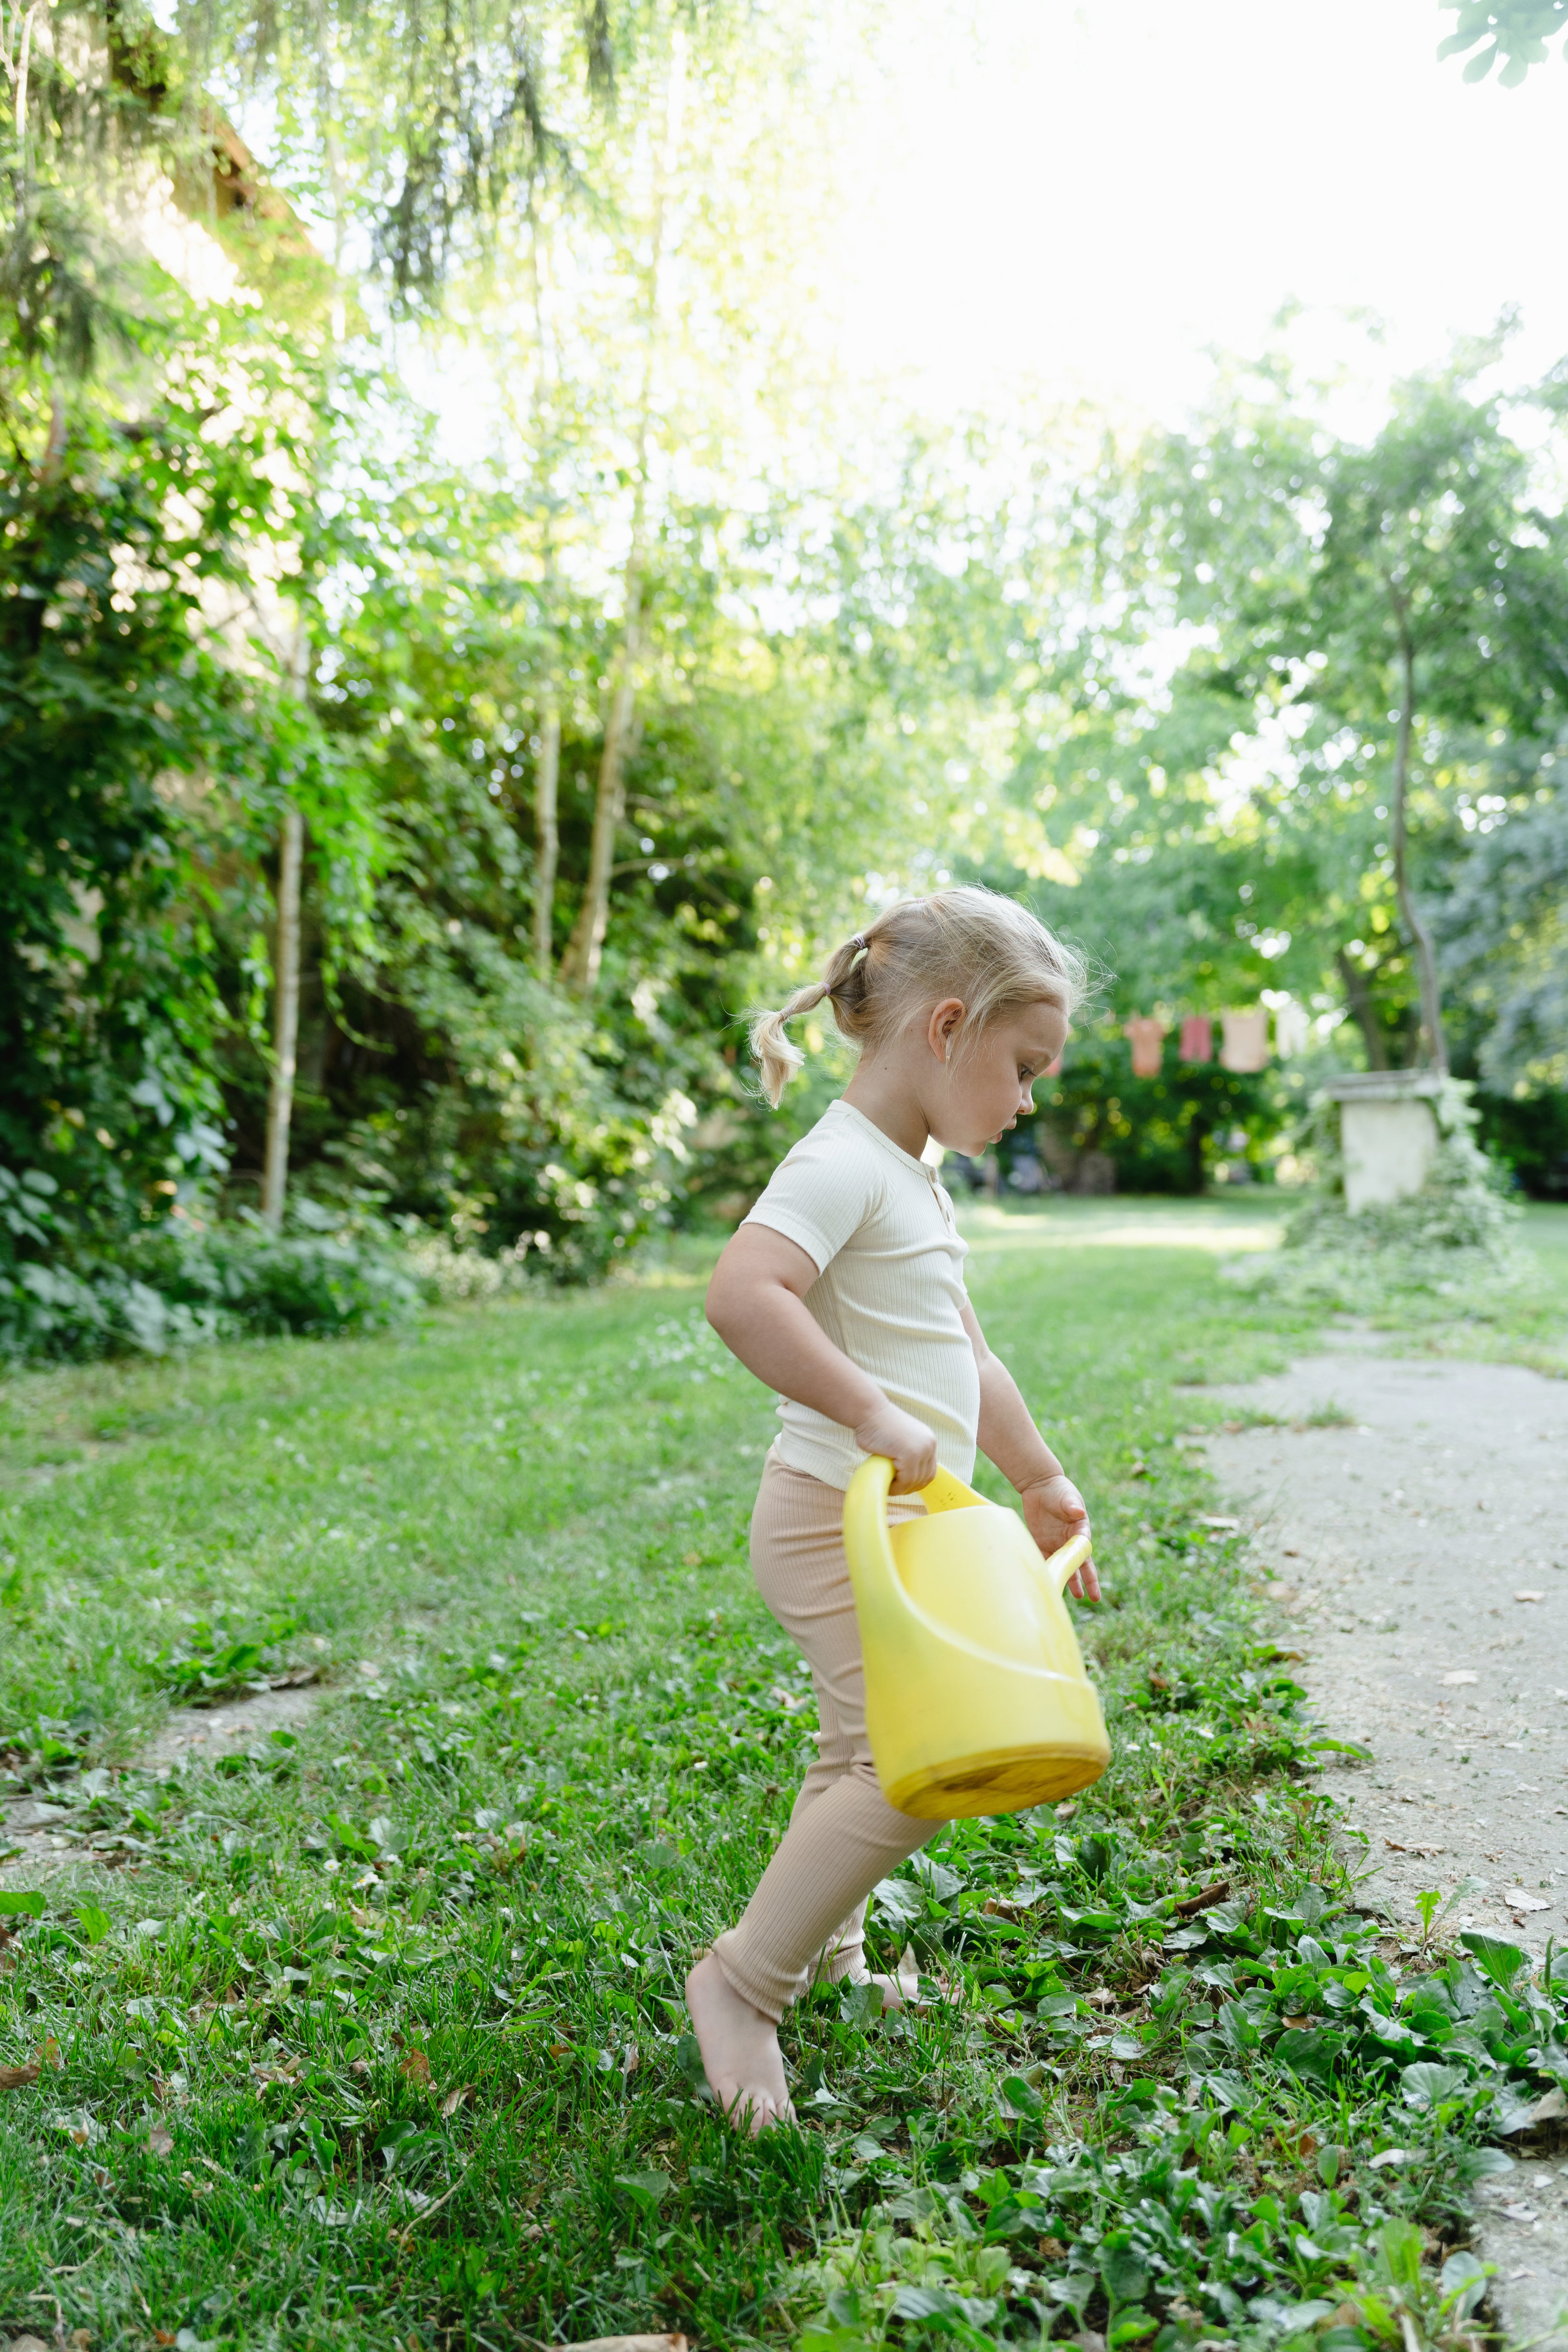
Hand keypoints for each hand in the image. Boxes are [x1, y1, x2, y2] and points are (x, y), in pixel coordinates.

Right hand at [854, 1399, 938, 1494]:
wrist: (868, 1412)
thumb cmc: (878, 1426)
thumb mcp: (901, 1441)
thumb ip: (908, 1453)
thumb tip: (907, 1476)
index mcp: (929, 1441)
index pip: (930, 1470)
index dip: (917, 1482)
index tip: (903, 1486)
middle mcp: (929, 1445)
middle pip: (925, 1478)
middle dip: (910, 1487)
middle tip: (894, 1489)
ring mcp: (921, 1450)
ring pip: (915, 1481)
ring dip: (901, 1489)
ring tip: (888, 1487)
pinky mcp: (910, 1456)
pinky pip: (905, 1481)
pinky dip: (896, 1487)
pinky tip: (887, 1485)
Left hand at [1019, 1473, 1099, 1600]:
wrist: (1040, 1486)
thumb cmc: (1058, 1490)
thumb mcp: (1067, 1496)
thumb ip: (1071, 1505)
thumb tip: (1078, 1512)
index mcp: (1080, 1529)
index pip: (1084, 1547)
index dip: (1085, 1558)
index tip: (1085, 1567)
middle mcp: (1070, 1540)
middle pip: (1081, 1563)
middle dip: (1089, 1580)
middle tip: (1095, 1597)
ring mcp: (1057, 1544)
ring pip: (1065, 1566)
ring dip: (1071, 1581)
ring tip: (1078, 1596)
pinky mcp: (1042, 1544)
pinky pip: (1046, 1560)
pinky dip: (1048, 1571)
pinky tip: (1050, 1584)